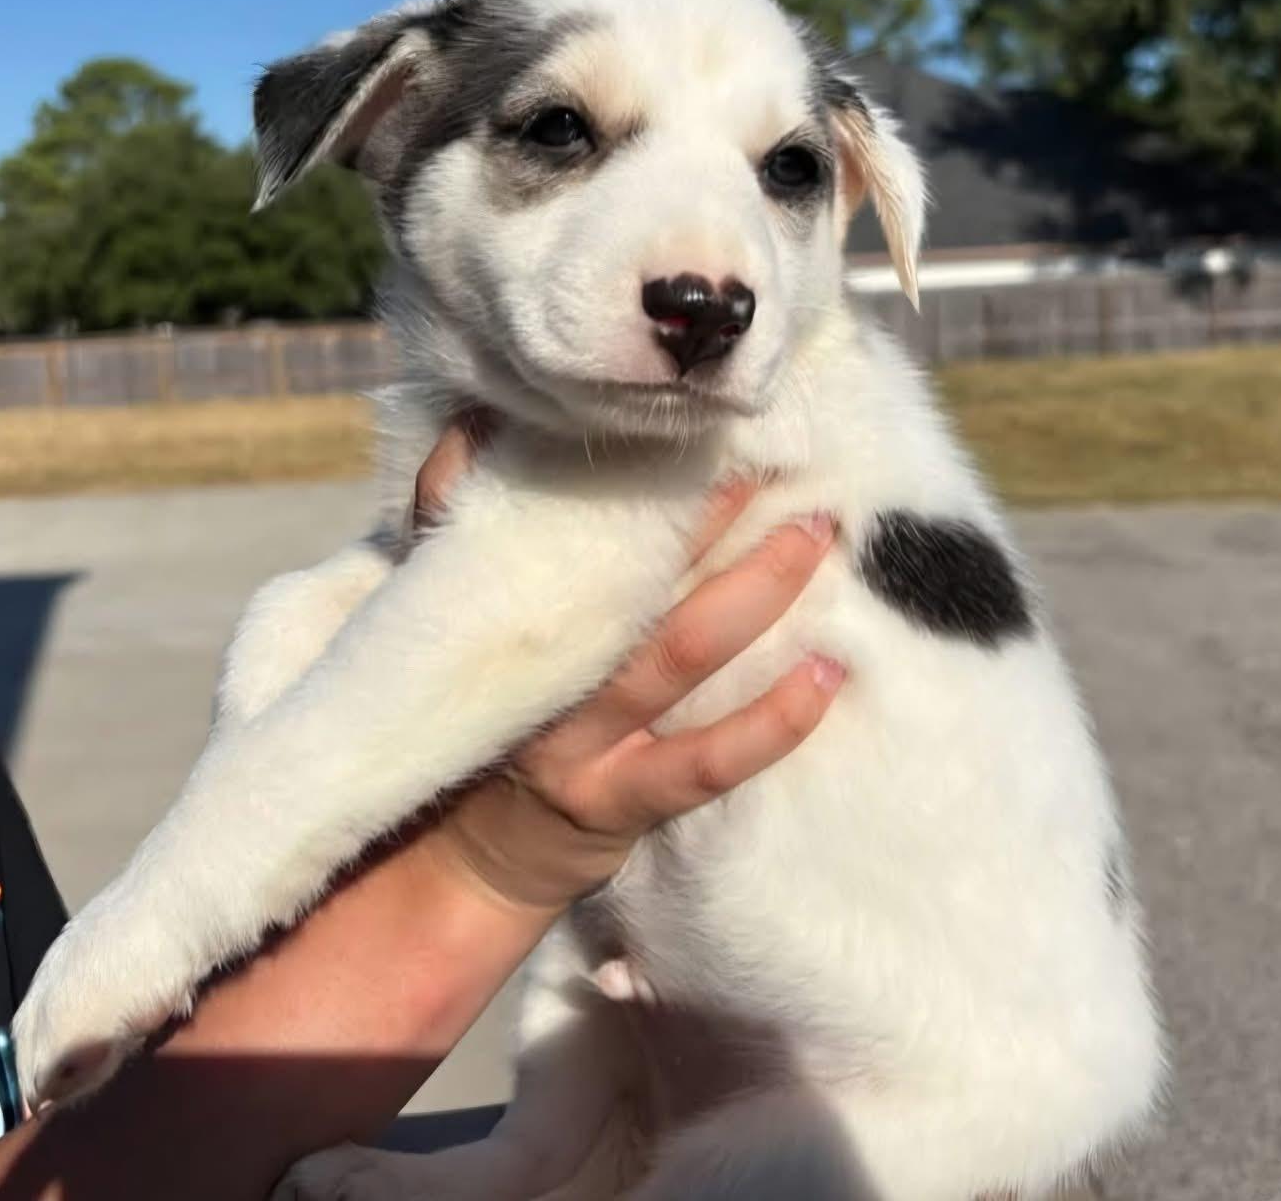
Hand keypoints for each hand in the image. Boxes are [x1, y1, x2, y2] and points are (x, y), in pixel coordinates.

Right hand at [405, 411, 842, 912]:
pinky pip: (708, 762)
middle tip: (779, 463)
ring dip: (758, 590)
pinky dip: (775, 720)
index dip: (627, 469)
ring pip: (680, 654)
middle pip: (635, 579)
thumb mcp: (452, 614)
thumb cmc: (483, 710)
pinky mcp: (619, 805)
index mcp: (502, 610)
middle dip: (711, 516)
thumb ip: (458, 517)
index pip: (563, 522)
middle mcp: (541, 673)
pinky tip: (828, 673)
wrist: (460, 858)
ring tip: (816, 537)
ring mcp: (581, 743)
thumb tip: (483, 423)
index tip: (693, 424)